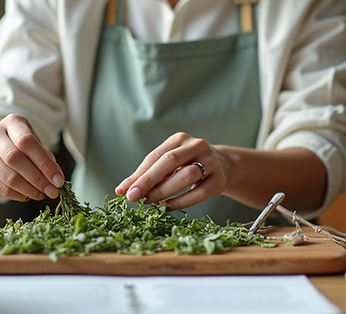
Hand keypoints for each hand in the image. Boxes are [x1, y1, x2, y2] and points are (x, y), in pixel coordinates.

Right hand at [0, 114, 65, 200]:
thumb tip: (56, 178)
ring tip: (41, 194)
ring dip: (29, 190)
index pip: (27, 142)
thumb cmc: (20, 143)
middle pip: (15, 159)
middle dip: (38, 179)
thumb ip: (45, 156)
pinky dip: (17, 195)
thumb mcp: (34, 142)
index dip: (45, 163)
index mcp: (11, 122)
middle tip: (52, 192)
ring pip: (8, 176)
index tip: (59, 180)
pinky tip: (27, 196)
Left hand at [114, 132, 231, 209]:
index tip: (123, 191)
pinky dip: (182, 201)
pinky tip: (168, 207)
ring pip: (187, 176)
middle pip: (170, 161)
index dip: (138, 174)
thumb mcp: (169, 164)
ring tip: (151, 202)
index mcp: (180, 139)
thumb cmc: (187, 165)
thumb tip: (122, 190)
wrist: (223, 165)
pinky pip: (199, 193)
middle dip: (149, 180)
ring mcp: (211, 162)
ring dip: (165, 191)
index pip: (155, 156)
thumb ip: (148, 174)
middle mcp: (196, 146)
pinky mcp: (219, 179)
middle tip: (134, 197)